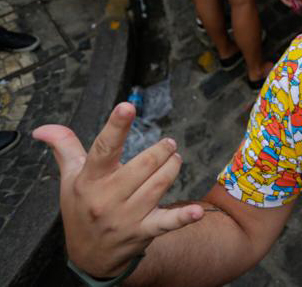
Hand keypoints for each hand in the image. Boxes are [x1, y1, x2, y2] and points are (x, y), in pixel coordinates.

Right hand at [32, 104, 203, 277]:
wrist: (89, 256)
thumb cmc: (82, 208)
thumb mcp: (70, 179)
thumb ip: (64, 148)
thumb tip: (43, 128)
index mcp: (89, 180)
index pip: (103, 148)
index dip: (116, 126)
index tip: (127, 106)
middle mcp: (107, 198)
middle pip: (142, 165)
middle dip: (161, 150)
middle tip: (168, 144)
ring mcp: (126, 217)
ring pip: (159, 184)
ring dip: (172, 167)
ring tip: (174, 159)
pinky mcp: (143, 232)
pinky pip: (166, 223)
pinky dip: (184, 217)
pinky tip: (197, 212)